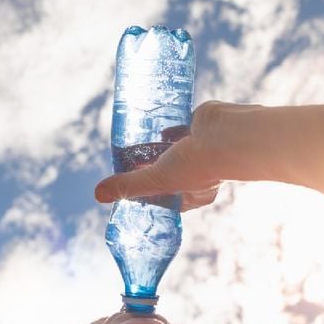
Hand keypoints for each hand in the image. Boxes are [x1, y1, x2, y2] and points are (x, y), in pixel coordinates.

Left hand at [94, 101, 231, 211]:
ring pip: (170, 150)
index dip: (145, 191)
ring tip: (134, 144)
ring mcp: (198, 151)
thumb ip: (128, 186)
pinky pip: (177, 129)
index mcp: (192, 195)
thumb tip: (98, 195)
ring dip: (155, 147)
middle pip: (165, 172)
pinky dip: (166, 129)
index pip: (163, 197)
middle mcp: (197, 175)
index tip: (128, 184)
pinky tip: (152, 126)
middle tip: (127, 162)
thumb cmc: (197, 165)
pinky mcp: (198, 128)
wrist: (224, 135)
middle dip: (148, 167)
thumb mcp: (156, 180)